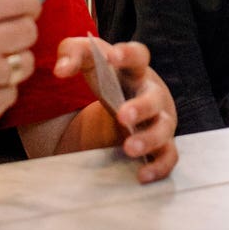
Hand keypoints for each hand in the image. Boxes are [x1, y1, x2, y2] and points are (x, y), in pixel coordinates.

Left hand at [55, 38, 178, 183]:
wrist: (125, 100)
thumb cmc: (107, 76)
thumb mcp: (88, 59)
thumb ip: (71, 55)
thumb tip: (60, 71)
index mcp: (135, 70)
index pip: (138, 56)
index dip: (128, 54)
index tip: (111, 57)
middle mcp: (152, 93)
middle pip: (154, 97)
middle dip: (141, 107)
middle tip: (122, 116)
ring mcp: (160, 119)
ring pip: (163, 129)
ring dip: (148, 139)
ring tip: (128, 148)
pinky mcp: (162, 144)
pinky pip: (168, 157)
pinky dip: (158, 167)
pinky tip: (141, 175)